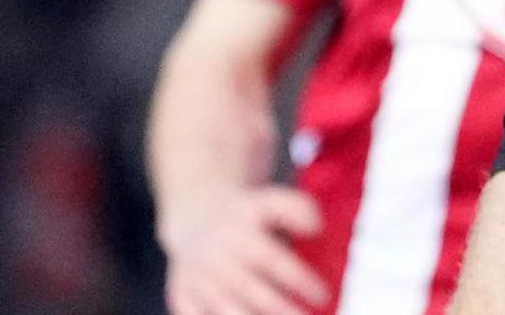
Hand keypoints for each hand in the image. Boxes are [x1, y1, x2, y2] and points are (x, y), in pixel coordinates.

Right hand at [158, 183, 325, 314]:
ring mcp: (197, 276)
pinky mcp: (181, 293)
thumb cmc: (246, 216)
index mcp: (240, 232)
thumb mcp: (269, 201)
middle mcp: (216, 254)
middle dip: (279, 308)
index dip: (297, 278)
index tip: (322, 295)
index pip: (271, 258)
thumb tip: (316, 228)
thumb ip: (296, 208)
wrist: (195, 216)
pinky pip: (196, 314)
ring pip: (224, 306)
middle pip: (248, 288)